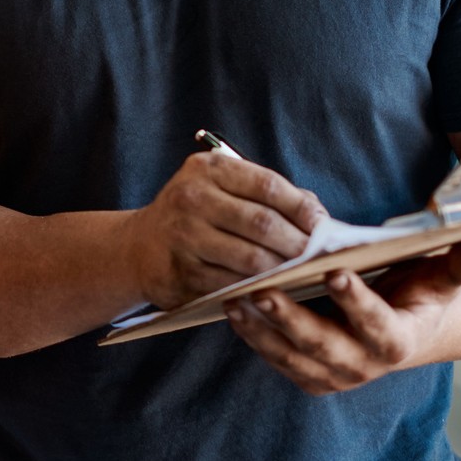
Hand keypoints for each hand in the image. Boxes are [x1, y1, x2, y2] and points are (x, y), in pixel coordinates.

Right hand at [123, 152, 327, 307]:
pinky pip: (232, 284)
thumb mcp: (221, 189)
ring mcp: (185, 236)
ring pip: (250, 258)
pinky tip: (273, 291)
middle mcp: (192, 197)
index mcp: (209, 169)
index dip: (301, 207)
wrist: (137, 247)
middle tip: (319, 258)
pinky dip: (258, 290)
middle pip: (262, 222)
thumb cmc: (195, 216)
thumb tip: (319, 217)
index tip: (322, 225)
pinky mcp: (181, 271)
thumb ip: (267, 196)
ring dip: (282, 270)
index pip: (267, 185)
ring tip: (301, 275)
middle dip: (297, 243)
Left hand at [224, 240, 460, 393]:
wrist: (409, 331)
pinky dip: (255, 337)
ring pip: (294, 358)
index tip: (337, 273)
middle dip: (294, 321)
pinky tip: (234, 310)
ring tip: (236, 300)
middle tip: (265, 292)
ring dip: (263, 331)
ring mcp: (336, 376)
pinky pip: (278, 360)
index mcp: (400, 341)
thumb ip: (458, 263)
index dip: (360, 303)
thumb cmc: (422, 294)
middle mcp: (366, 366)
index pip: (380, 327)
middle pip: (326, 348)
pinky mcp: (312, 376)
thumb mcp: (442, 278)